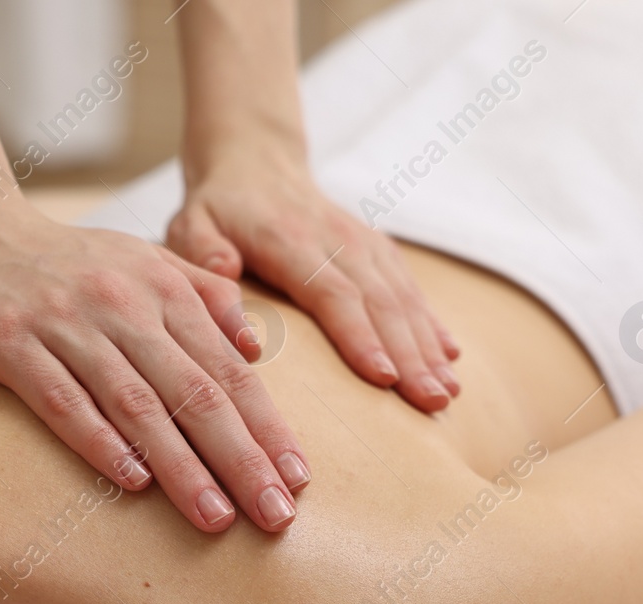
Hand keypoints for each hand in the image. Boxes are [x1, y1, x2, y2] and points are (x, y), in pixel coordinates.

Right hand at [0, 199, 309, 532]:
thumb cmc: (63, 262)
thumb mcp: (142, 262)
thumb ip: (203, 296)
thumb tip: (253, 347)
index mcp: (163, 288)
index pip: (228, 369)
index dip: (267, 426)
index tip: (297, 479)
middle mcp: (123, 305)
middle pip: (194, 392)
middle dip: (241, 458)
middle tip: (275, 516)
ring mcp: (66, 323)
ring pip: (136, 404)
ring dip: (181, 466)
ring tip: (215, 517)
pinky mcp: (11, 341)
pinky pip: (61, 398)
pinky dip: (99, 440)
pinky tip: (132, 480)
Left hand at [168, 153, 461, 411]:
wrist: (255, 162)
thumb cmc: (217, 209)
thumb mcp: (191, 225)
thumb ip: (202, 250)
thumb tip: (225, 273)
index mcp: (290, 240)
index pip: (332, 292)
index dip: (359, 335)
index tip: (383, 377)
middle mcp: (336, 239)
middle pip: (380, 301)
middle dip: (410, 354)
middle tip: (431, 401)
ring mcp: (362, 242)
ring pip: (403, 296)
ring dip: (429, 346)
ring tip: (446, 393)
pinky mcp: (376, 248)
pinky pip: (410, 286)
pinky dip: (432, 322)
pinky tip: (452, 357)